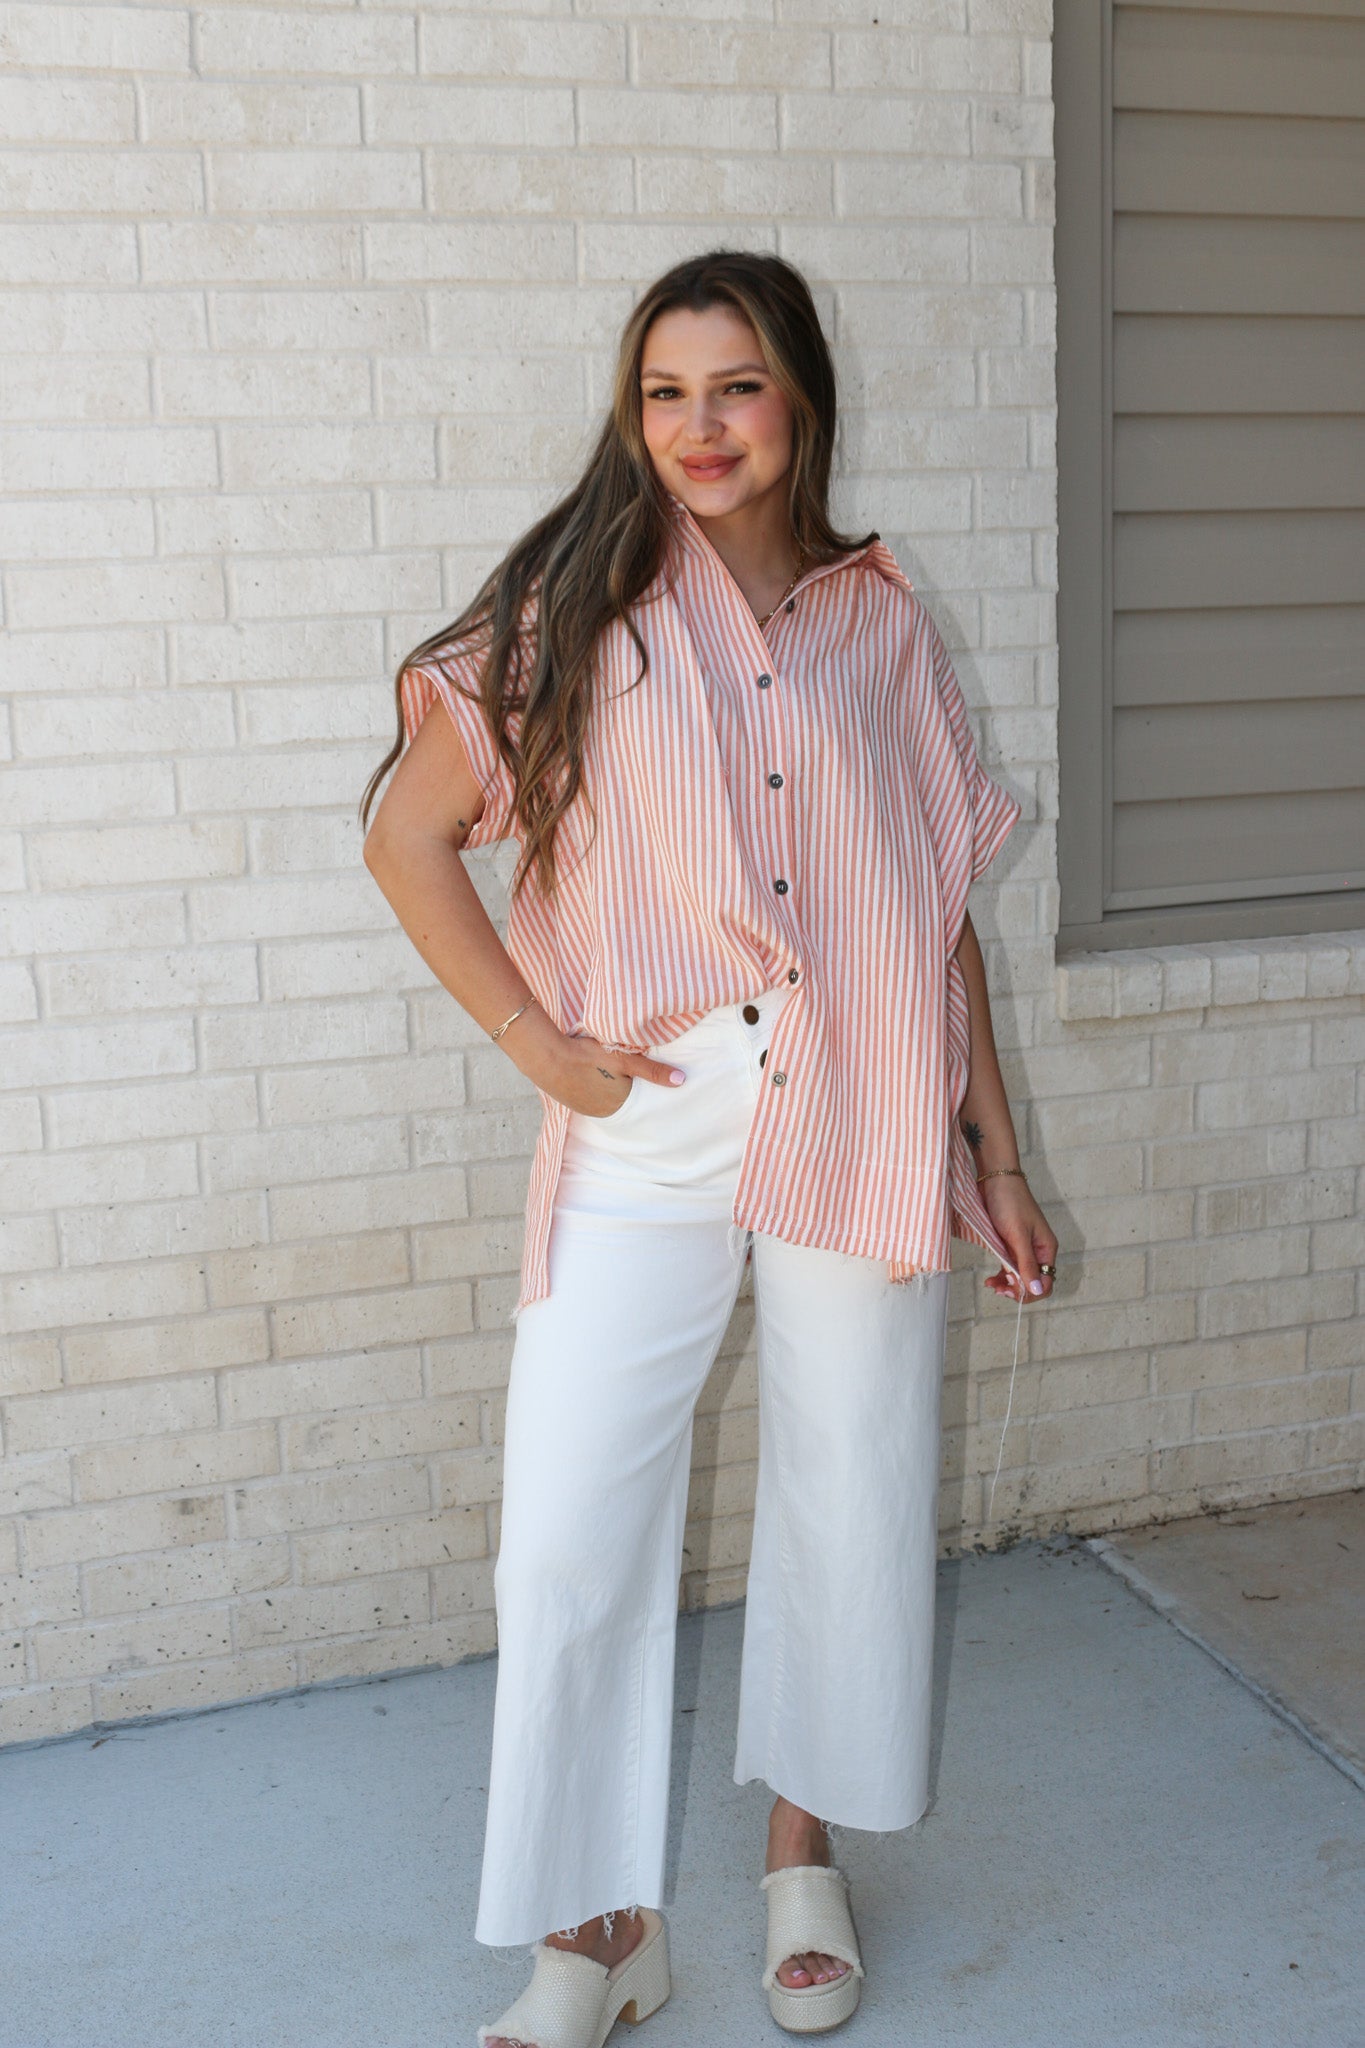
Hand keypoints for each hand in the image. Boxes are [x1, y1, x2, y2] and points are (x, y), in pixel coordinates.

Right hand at [527, 1026, 686, 1119]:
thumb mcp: (625, 1059)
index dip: (644, 1088)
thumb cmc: (588, 1056)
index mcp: (620, 1105)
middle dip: (627, 1089)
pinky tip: (592, 1075)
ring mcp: (585, 1109)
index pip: (640, 1101)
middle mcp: (604, 1113)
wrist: (547, 1058)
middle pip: (623, 1101)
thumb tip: (682, 1081)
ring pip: (606, 1100)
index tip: (645, 1079)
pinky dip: (595, 1088)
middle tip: (627, 1073)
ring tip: (609, 1072)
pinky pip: (590, 1098)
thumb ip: (653, 1071)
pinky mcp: (571, 1102)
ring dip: (610, 1088)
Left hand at [980, 1174, 1058, 1302]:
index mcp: (1046, 1249)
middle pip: (1032, 1282)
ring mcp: (1023, 1248)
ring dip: (1007, 1285)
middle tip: (998, 1290)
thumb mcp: (1018, 1236)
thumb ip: (1026, 1264)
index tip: (1010, 1291)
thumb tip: (1037, 1290)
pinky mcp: (1009, 1244)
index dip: (1029, 1292)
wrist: (995, 1179)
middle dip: (1017, 1290)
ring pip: (1019, 1276)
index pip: (1046, 1282)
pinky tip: (990, 1278)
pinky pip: (1009, 1267)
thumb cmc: (1009, 1202)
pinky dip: (1001, 1275)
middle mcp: (1037, 1251)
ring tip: (991, 1285)